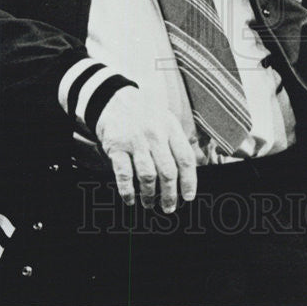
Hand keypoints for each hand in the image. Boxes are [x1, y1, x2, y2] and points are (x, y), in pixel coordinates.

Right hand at [94, 86, 197, 212]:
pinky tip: (130, 199)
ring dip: (150, 195)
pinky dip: (128, 190)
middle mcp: (155, 134)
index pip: (185, 158)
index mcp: (171, 128)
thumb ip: (177, 142)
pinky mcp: (116, 146)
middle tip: (169, 207)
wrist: (115, 98)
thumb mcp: (166, 120)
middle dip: (170, 194)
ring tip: (150, 203)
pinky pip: (124, 174)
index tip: (189, 196)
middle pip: (168, 171)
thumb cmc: (145, 114)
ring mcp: (135, 140)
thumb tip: (191, 170)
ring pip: (148, 175)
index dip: (189, 181)